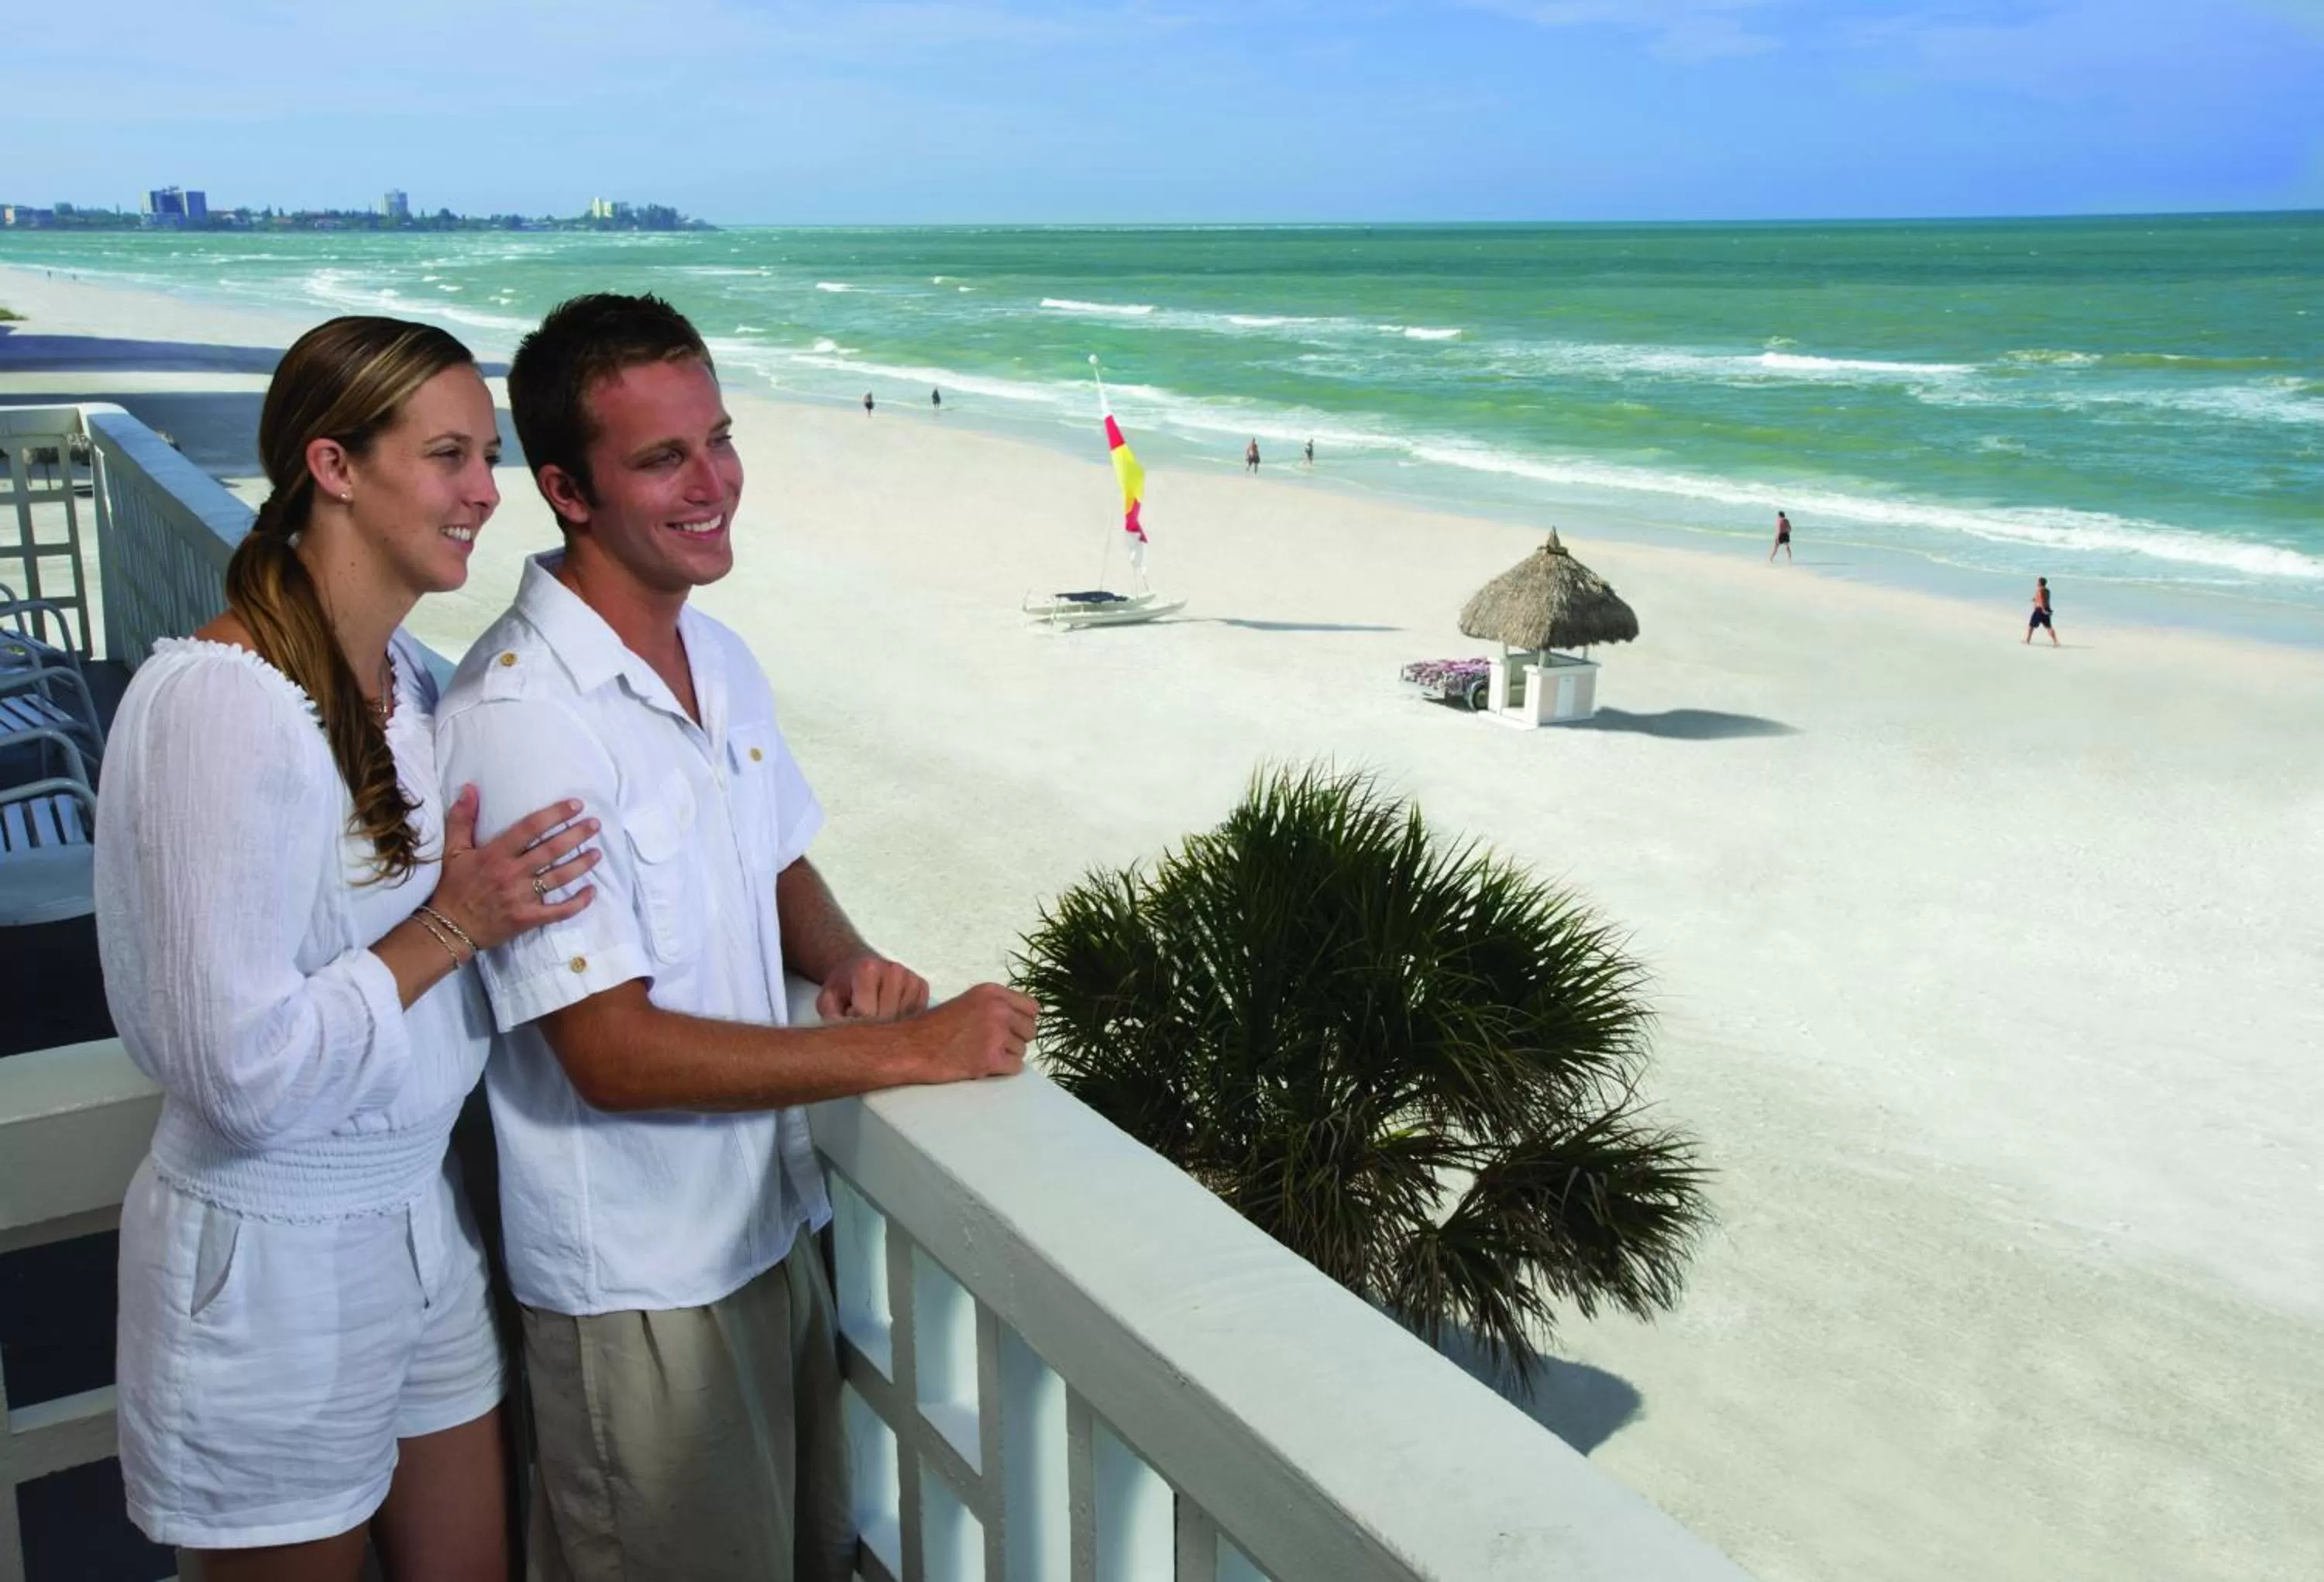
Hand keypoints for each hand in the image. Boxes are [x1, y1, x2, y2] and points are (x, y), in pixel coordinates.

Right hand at [428, 786, 600, 951]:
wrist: (450, 928)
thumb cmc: (453, 887)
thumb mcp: (453, 850)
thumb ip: (462, 818)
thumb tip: (470, 788)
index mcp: (496, 854)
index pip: (530, 828)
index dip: (555, 814)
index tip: (576, 805)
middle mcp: (512, 873)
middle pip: (551, 850)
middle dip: (576, 835)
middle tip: (595, 824)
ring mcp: (522, 897)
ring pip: (559, 877)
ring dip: (581, 864)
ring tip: (598, 853)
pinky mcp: (528, 918)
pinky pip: (559, 911)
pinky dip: (578, 902)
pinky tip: (592, 891)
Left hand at [816, 954, 929, 1022]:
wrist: (859, 968)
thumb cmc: (845, 987)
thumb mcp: (828, 999)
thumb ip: (831, 1016)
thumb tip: (847, 1035)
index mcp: (867, 968)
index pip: (867, 1013)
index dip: (857, 1026)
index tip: (851, 1021)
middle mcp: (894, 970)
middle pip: (888, 1017)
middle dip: (874, 1029)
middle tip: (863, 1023)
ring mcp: (911, 978)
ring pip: (904, 1020)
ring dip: (890, 1027)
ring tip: (876, 1016)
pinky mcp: (922, 987)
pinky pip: (917, 1016)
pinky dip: (904, 1022)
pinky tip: (891, 1015)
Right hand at [897, 983, 1037, 1084]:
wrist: (911, 1047)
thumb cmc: (934, 1027)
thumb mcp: (968, 1003)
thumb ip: (995, 1006)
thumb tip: (1023, 1019)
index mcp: (992, 993)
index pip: (1032, 1007)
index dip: (1022, 1021)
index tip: (1010, 1029)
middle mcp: (998, 1010)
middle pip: (1031, 1030)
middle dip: (1016, 1040)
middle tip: (993, 1044)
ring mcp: (995, 1034)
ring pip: (1022, 1050)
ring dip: (1006, 1056)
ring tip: (981, 1053)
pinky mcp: (991, 1059)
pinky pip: (1015, 1067)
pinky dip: (1002, 1070)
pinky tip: (983, 1065)